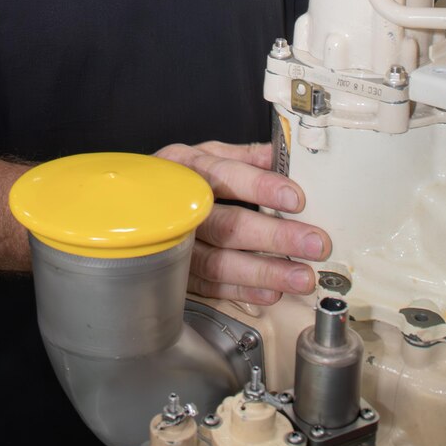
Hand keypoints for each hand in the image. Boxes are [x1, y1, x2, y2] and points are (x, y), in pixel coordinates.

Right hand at [156, 140, 330, 305]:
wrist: (130, 206)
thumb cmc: (177, 179)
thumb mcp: (205, 156)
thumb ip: (245, 156)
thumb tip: (285, 154)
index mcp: (188, 169)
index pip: (225, 175)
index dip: (260, 187)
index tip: (296, 198)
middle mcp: (179, 207)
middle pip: (227, 224)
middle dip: (275, 235)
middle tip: (314, 242)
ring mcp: (175, 245)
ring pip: (219, 263)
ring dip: (264, 271)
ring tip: (302, 277)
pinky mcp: (177, 274)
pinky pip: (211, 288)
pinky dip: (242, 292)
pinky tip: (272, 291)